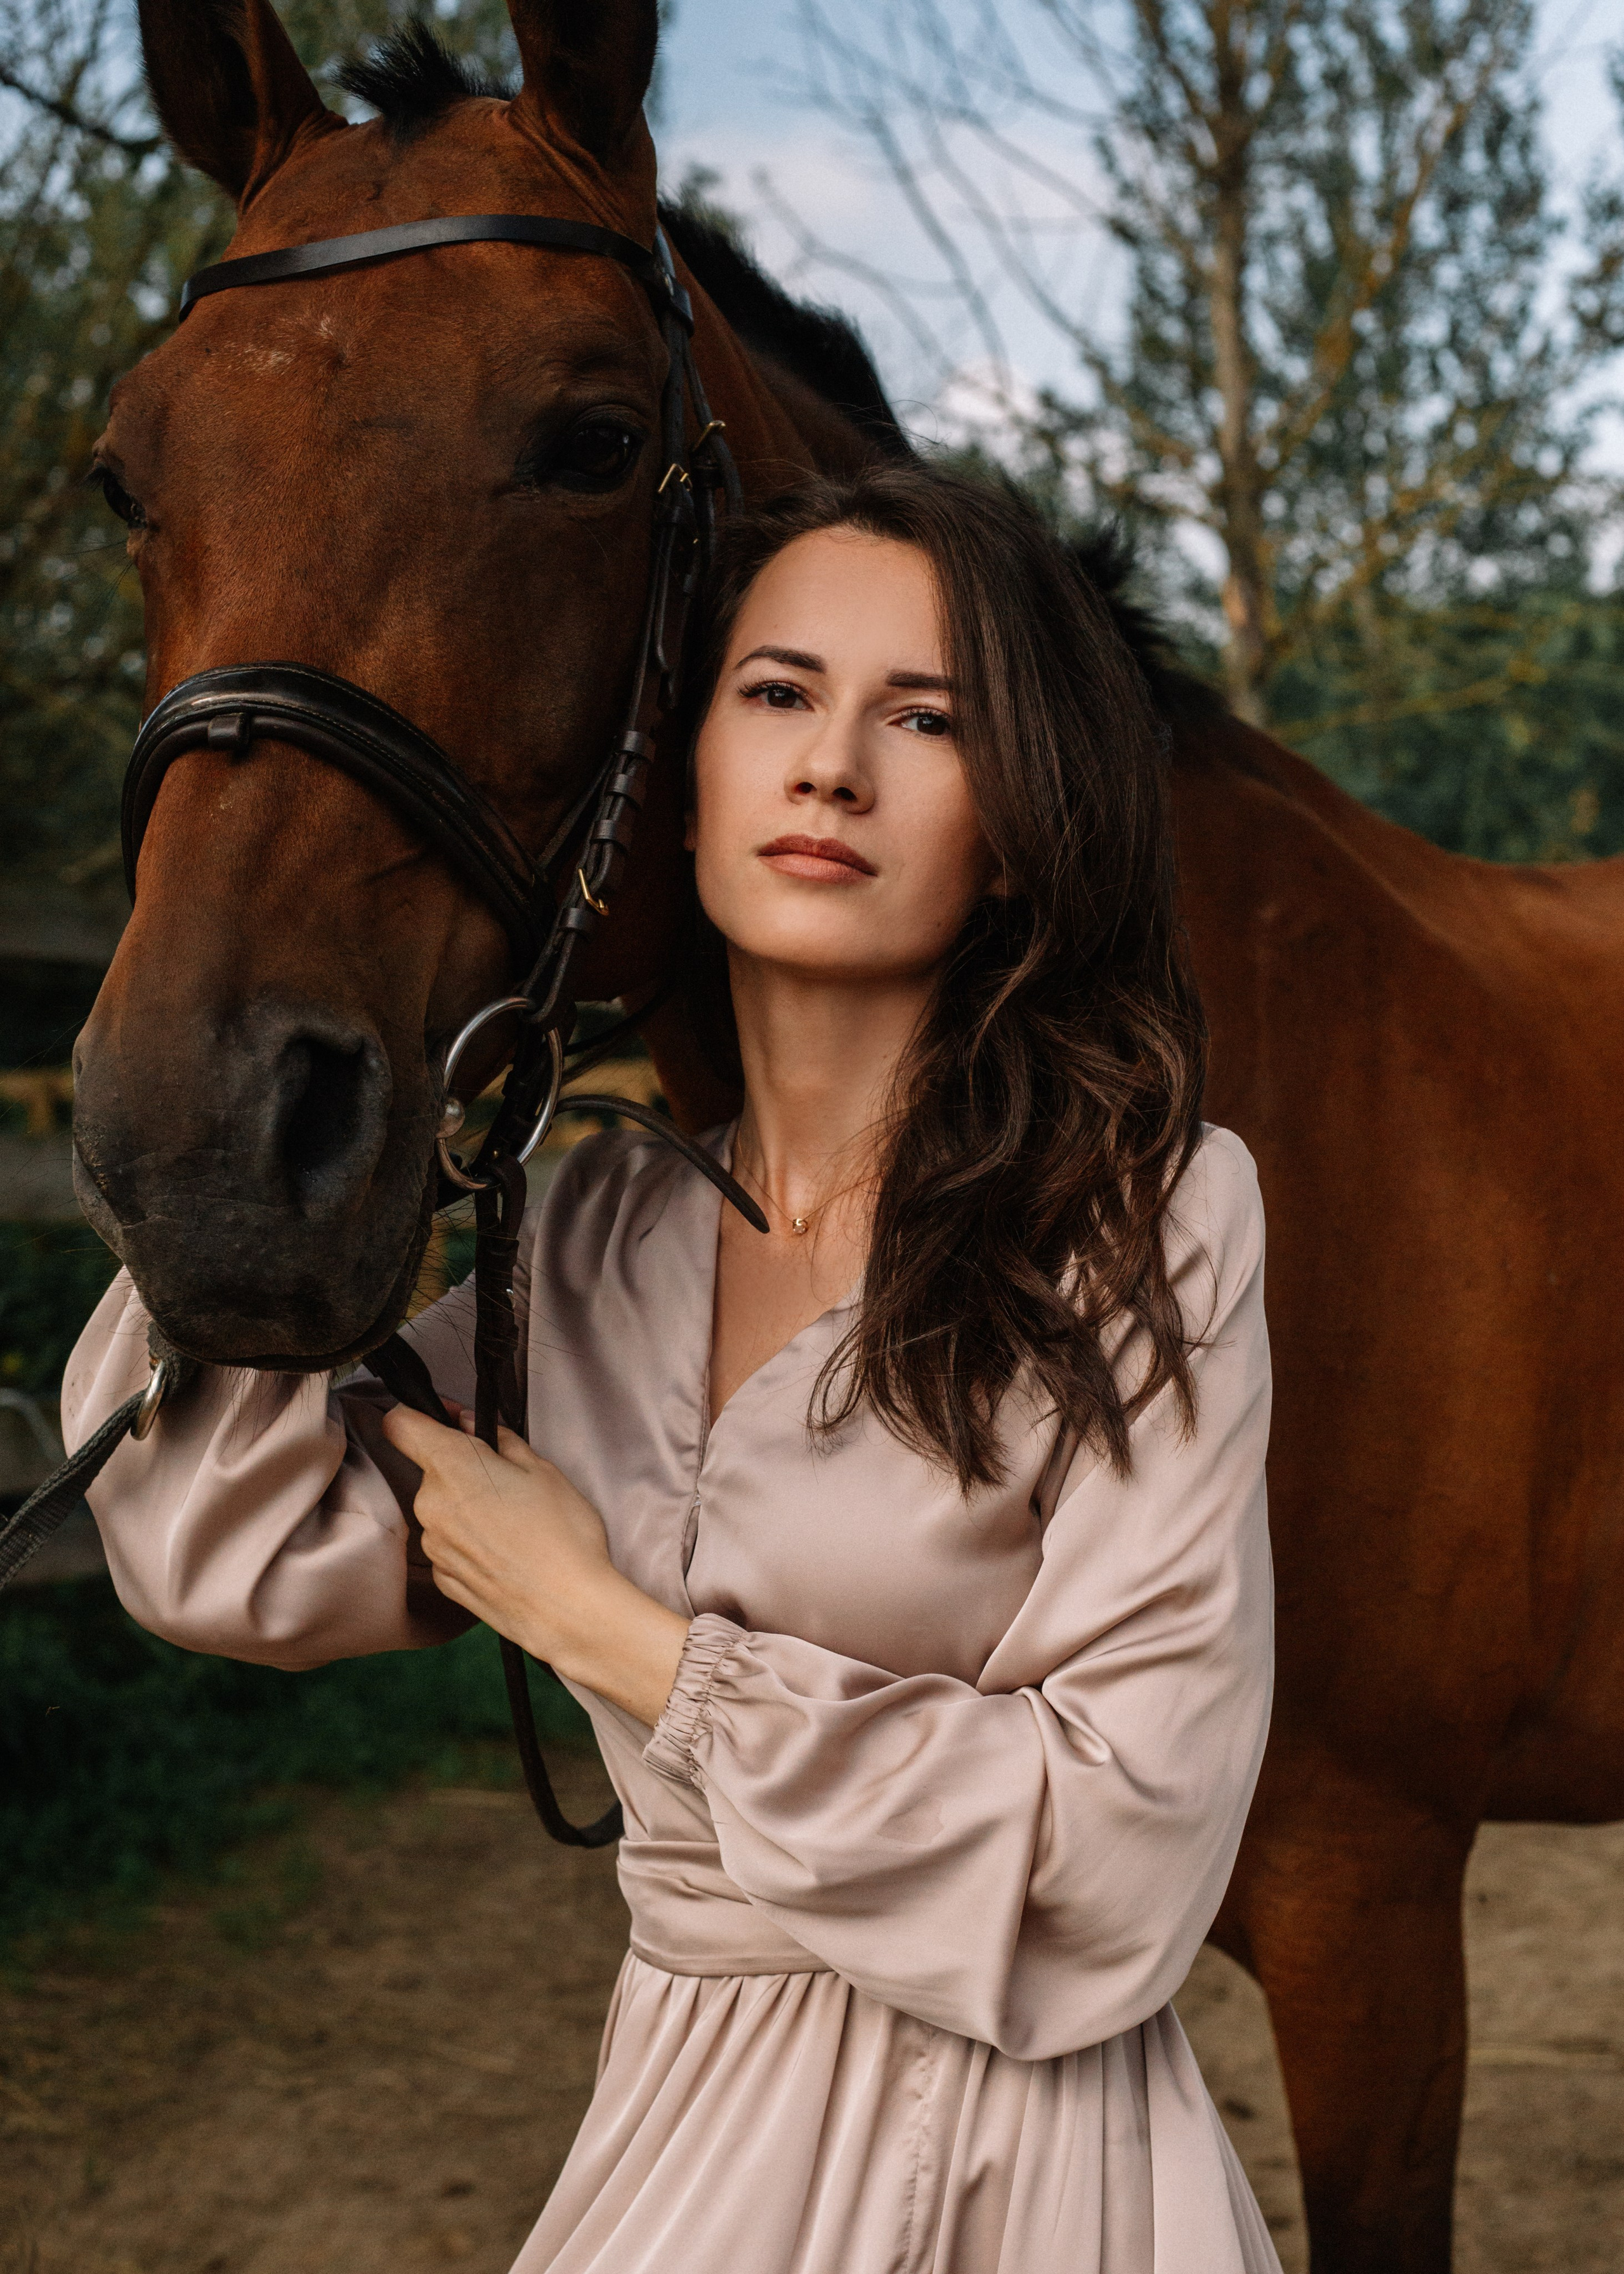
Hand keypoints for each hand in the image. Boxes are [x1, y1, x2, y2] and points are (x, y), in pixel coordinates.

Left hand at [379, 1402, 689, 1726]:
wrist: (569, 1609)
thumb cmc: (563, 1535)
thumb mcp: (543, 1470)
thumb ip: (500, 1442)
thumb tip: (472, 1427)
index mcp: (451, 1468)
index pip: (401, 1424)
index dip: (423, 1415)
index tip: (452, 1422)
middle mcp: (430, 1506)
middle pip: (431, 1472)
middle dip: (461, 1470)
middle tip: (507, 1481)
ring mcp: (433, 1547)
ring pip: (441, 1511)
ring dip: (466, 1509)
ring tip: (514, 1524)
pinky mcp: (443, 1580)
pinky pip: (449, 1546)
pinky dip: (470, 1543)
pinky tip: (506, 1552)